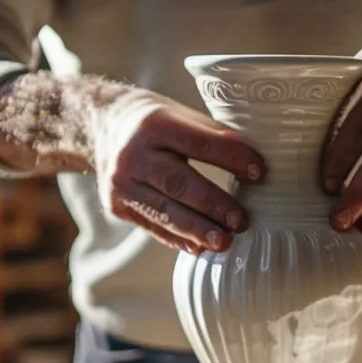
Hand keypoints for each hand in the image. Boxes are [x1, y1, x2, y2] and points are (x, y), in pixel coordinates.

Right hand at [91, 89, 265, 253]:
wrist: (101, 126)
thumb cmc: (154, 122)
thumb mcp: (180, 115)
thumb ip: (213, 137)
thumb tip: (256, 166)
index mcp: (155, 124)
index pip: (199, 143)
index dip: (231, 158)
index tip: (260, 172)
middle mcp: (133, 154)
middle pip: (178, 183)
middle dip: (212, 205)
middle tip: (241, 221)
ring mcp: (121, 184)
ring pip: (164, 212)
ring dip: (197, 231)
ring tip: (225, 242)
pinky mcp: (117, 206)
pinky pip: (153, 226)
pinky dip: (179, 239)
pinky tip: (200, 247)